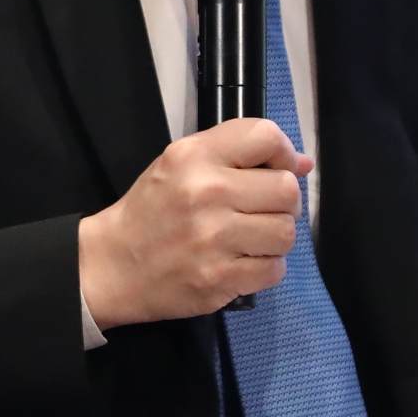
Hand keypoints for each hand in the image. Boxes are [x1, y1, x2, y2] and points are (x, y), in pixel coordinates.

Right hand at [79, 120, 308, 326]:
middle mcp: (206, 193)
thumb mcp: (181, 163)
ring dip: (275, 237)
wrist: (113, 265)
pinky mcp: (219, 280)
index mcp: (194, 157)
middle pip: (286, 189)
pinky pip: (275, 270)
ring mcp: (214, 240)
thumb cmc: (152, 210)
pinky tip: (242, 261)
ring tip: (251, 238)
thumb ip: (238, 153)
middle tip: (261, 210)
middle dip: (282, 201)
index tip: (275, 169)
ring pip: (286, 232)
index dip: (283, 153)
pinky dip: (265, 267)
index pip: (265, 137)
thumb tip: (304, 164)